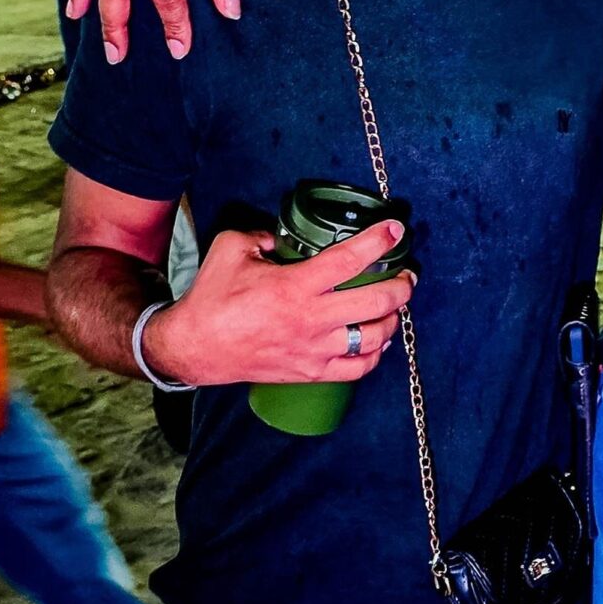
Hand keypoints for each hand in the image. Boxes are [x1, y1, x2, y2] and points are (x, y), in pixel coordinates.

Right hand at [143, 220, 414, 387]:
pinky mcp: (311, 372)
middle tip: (406, 274)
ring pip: (374, 338)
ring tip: (394, 307)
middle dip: (402, 286)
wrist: (196, 348)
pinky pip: (358, 369)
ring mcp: (314, 350)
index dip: (378, 242)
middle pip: (376, 302)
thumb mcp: (230, 249)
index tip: (394, 230)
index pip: (349, 260)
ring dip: (392, 320)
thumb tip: (282, 237)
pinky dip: (375, 355)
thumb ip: (260, 235)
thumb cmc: (212, 298)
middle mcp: (311, 320)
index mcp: (295, 286)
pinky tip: (378, 341)